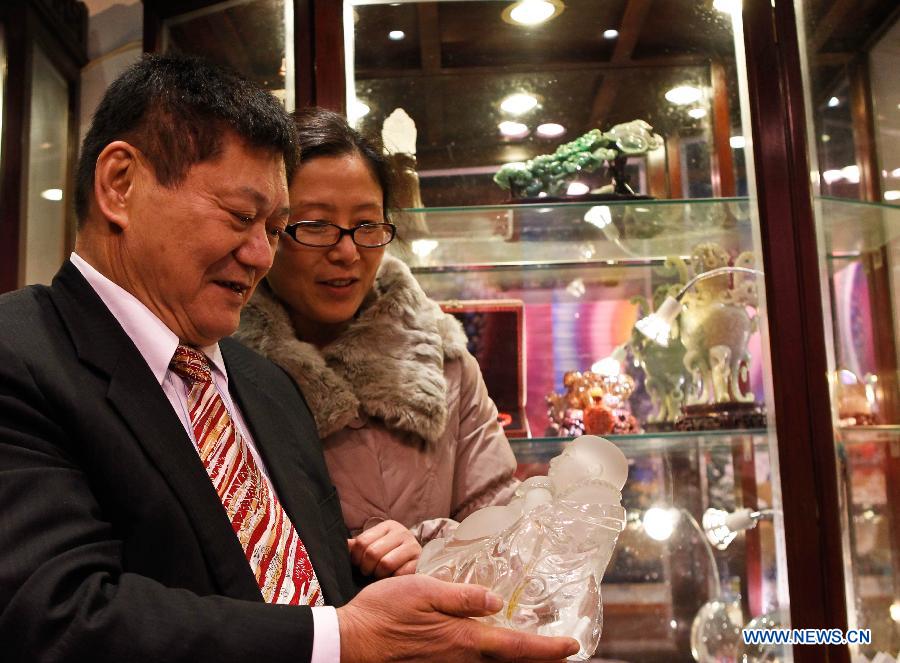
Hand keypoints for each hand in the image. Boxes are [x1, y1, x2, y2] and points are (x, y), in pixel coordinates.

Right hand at [336, 575, 579, 661]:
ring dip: (516, 660)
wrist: (350, 643)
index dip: (547, 649)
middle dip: (538, 660)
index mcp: (463, 639)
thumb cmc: (383, 612)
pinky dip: (492, 661)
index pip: (516, 647)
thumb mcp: (423, 589)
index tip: (572, 646)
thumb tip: (496, 601)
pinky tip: (493, 651)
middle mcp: (461, 660)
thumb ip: (462, 596)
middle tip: (560, 652)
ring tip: (533, 650)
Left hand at [348, 520, 421, 577]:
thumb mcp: (373, 545)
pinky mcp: (421, 562)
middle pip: (372, 553)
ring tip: (381, 576)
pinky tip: (393, 579)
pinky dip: (394, 580)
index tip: (358, 564)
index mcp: (388, 526)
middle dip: (367, 568)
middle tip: (369, 572)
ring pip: (386, 564)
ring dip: (380, 575)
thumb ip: (356, 545)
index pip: (362, 542)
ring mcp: (414, 546)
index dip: (355, 558)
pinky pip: (400, 574)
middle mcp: (402, 532)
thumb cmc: (389, 555)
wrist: (416, 562)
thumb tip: (339, 545)